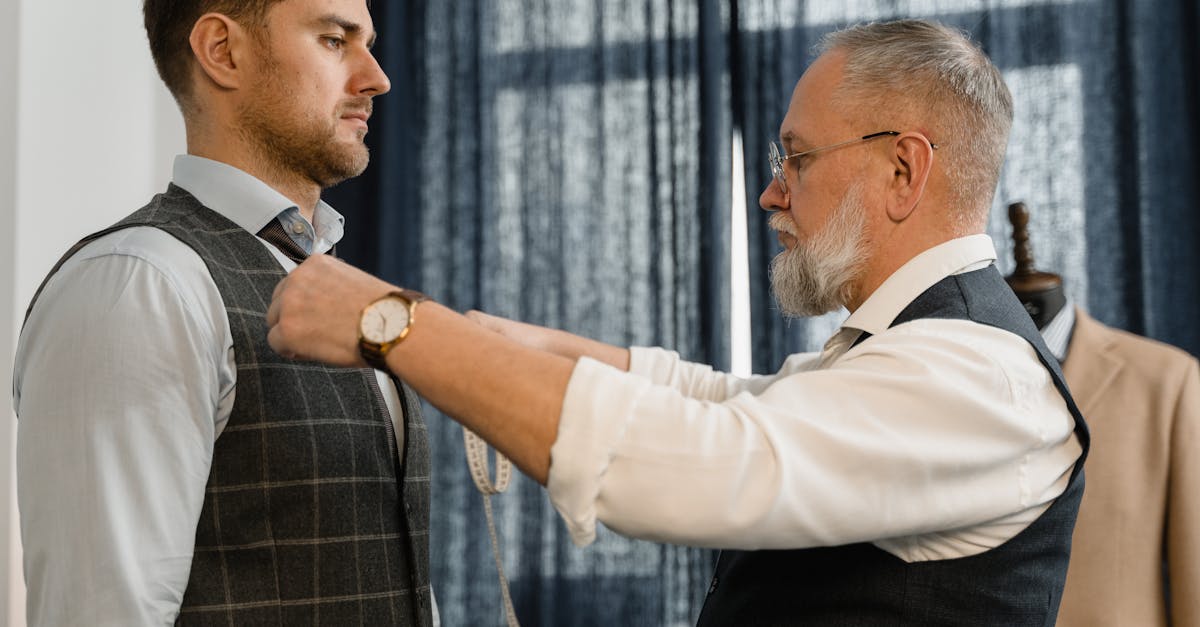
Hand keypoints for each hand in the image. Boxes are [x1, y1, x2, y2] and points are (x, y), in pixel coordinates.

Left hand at [266, 254, 397, 366]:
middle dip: (294, 318)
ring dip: (292, 333)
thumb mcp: (353, 281)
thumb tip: (321, 305)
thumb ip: (329, 286)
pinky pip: (276, 343)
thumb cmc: (382, 309)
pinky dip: (291, 350)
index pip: (294, 284)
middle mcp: (297, 278)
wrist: (391, 325)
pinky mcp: (288, 329)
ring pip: (275, 322)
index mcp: (315, 264)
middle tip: (318, 332)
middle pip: (278, 302)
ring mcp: (290, 303)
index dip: (305, 304)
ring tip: (319, 342)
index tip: (318, 316)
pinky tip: (313, 351)